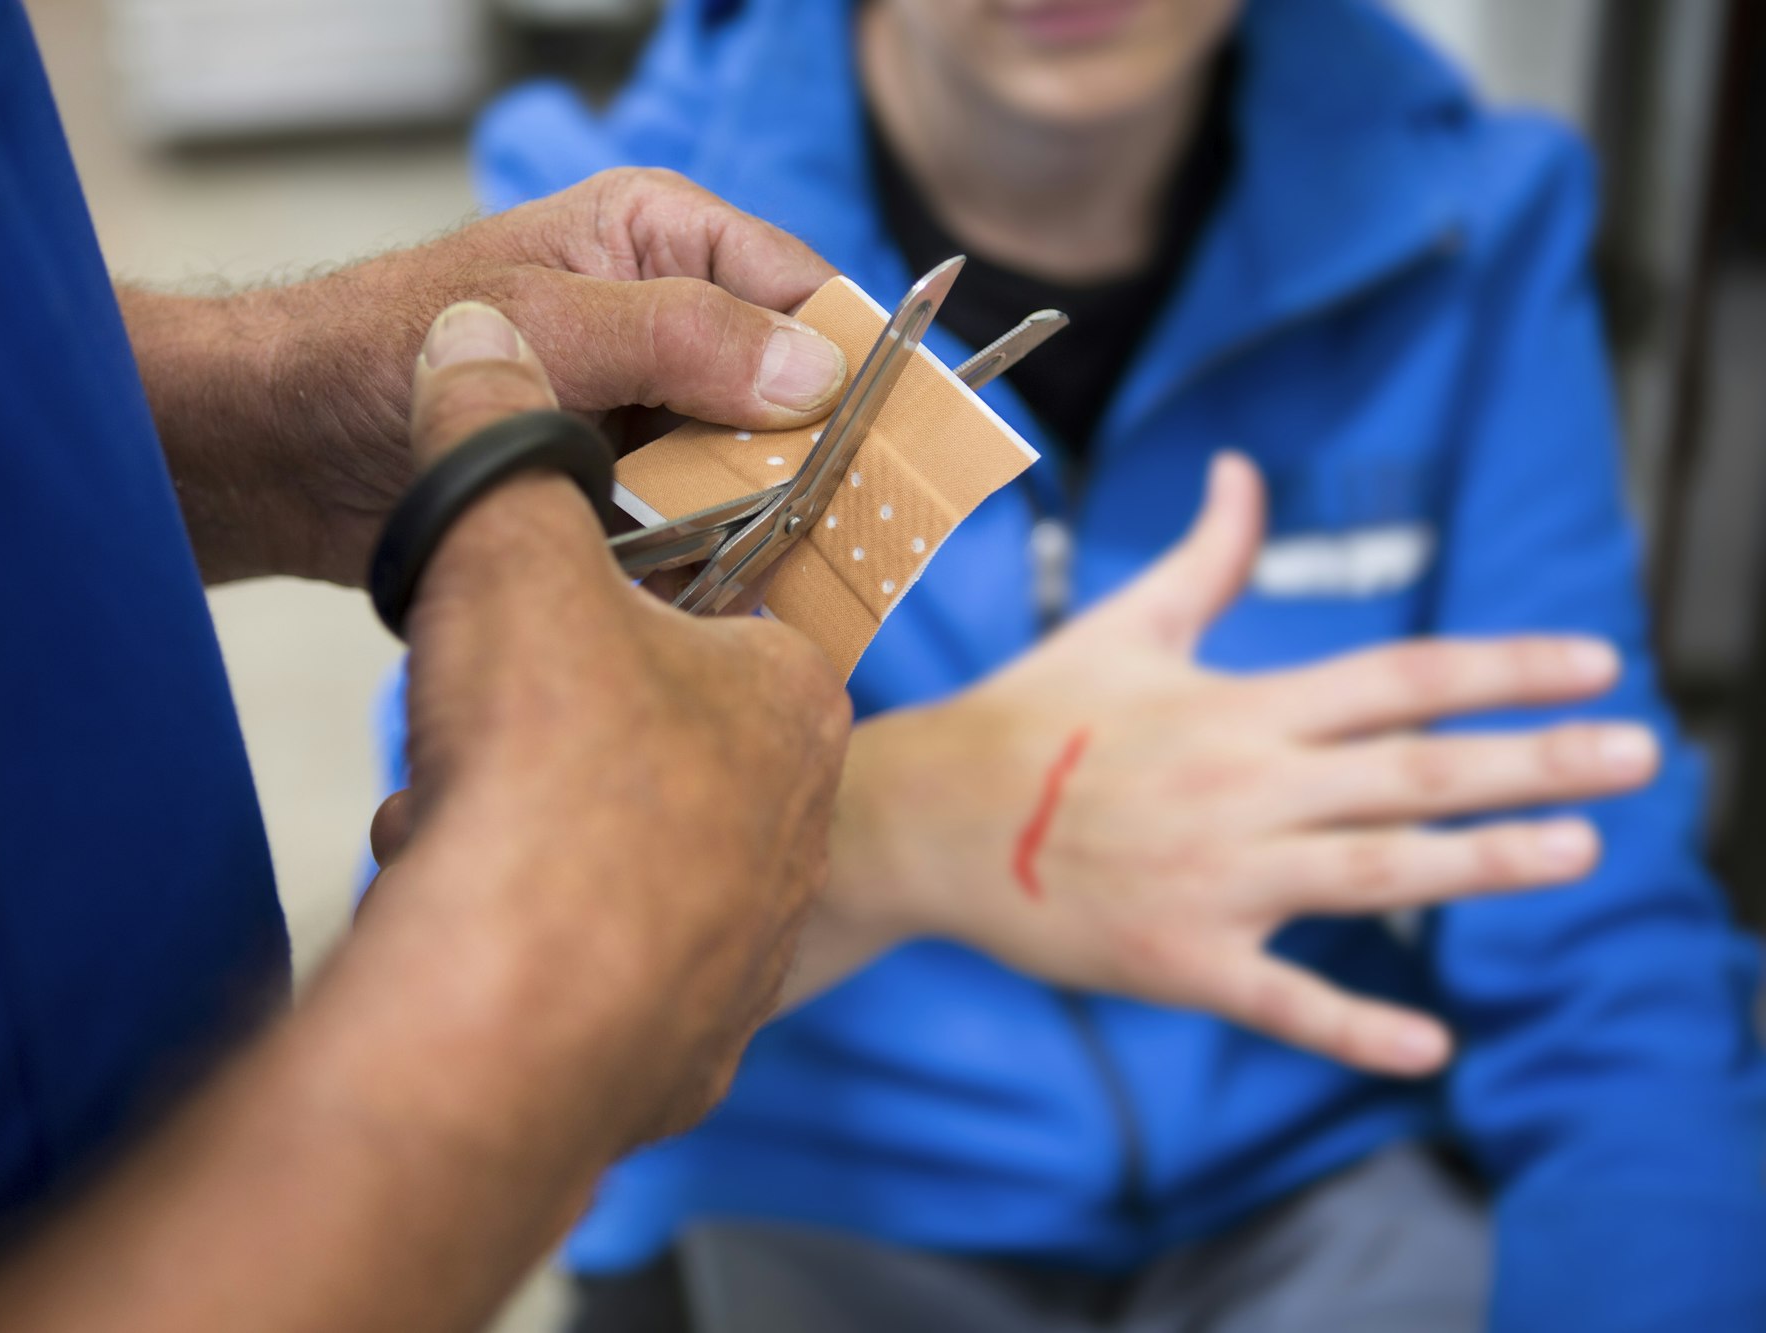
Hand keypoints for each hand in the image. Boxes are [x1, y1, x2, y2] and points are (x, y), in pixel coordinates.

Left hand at [126, 168, 846, 584]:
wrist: (275, 451)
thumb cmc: (374, 351)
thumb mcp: (543, 328)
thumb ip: (681, 341)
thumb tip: (813, 372)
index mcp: (661, 238)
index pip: (803, 290)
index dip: (859, 363)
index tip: (908, 442)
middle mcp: (666, 321)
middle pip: (790, 390)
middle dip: (816, 457)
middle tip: (851, 531)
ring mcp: (640, 411)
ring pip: (748, 467)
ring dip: (760, 521)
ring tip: (786, 575)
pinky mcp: (612, 488)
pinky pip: (693, 524)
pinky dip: (706, 562)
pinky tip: (714, 597)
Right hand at [361, 301, 851, 1147]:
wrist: (511, 1009)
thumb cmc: (547, 772)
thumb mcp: (510, 543)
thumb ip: (496, 429)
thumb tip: (476, 338)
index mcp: (791, 700)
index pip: (726, 612)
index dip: (618, 597)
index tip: (543, 615)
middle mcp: (796, 830)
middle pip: (655, 738)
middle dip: (547, 726)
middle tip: (479, 728)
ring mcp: (746, 948)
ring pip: (615, 854)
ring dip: (521, 828)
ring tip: (455, 820)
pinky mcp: (681, 1043)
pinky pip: (596, 964)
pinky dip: (523, 929)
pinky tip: (464, 908)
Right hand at [815, 454, 1658, 1076]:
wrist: (923, 816)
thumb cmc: (1031, 717)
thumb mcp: (1123, 627)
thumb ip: (1206, 558)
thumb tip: (1244, 469)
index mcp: (1236, 705)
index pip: (1397, 678)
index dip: (1500, 669)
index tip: (1596, 665)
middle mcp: (1238, 786)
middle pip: (1410, 769)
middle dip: (1532, 759)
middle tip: (1639, 754)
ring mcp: (1211, 878)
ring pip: (1370, 873)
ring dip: (1482, 864)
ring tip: (1583, 851)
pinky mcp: (1177, 960)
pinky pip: (1279, 999)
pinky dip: (1353, 1028)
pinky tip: (1431, 1050)